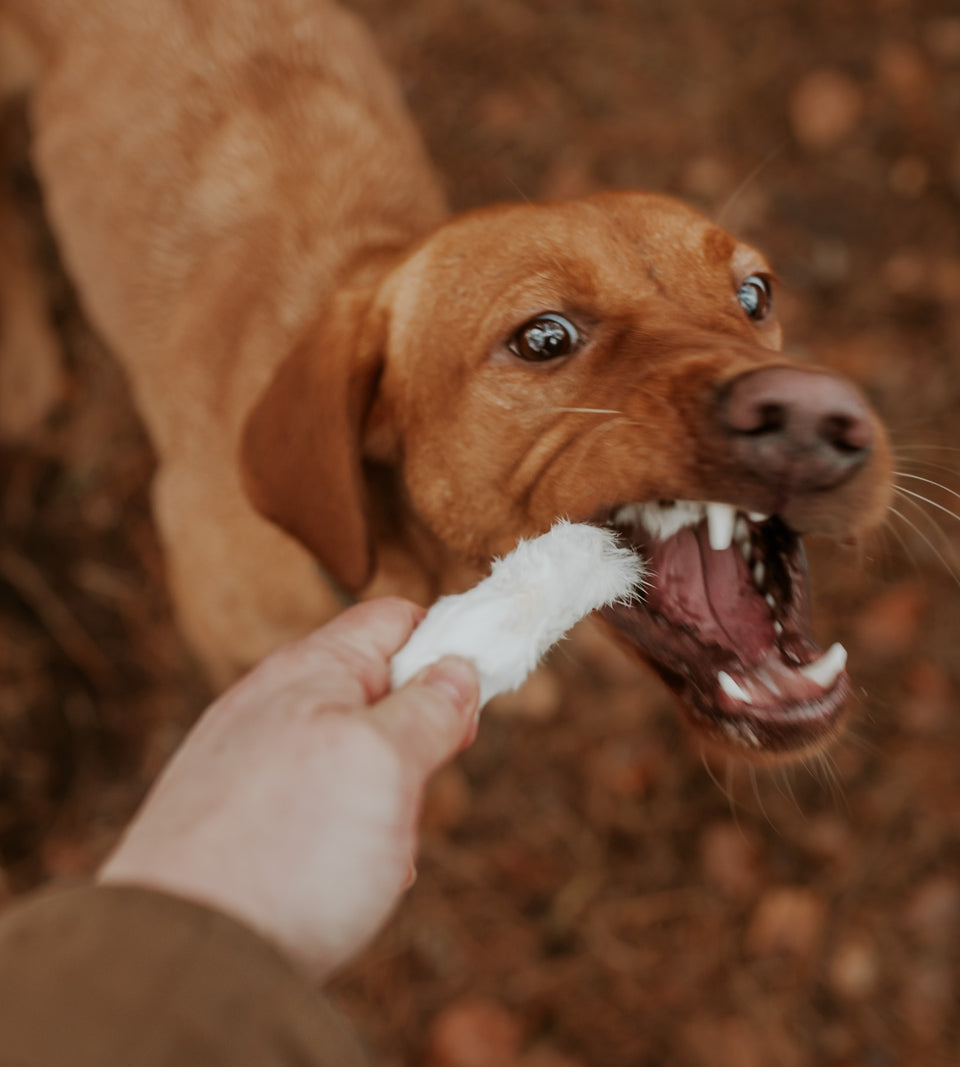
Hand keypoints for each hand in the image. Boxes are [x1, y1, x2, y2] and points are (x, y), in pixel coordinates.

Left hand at [99, 597, 478, 981]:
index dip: (445, 647)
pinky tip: (338, 879)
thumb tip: (456, 669)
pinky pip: (311, 805)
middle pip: (376, 693)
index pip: (395, 620)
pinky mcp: (232, 815)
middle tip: (416, 790)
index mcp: (311, 668)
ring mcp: (248, 760)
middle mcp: (273, 703)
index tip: (470, 702)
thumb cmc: (290, 849)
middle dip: (415, 741)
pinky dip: (342, 835)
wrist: (180, 957)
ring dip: (383, 799)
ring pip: (350, 756)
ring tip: (374, 851)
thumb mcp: (385, 764)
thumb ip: (427, 709)